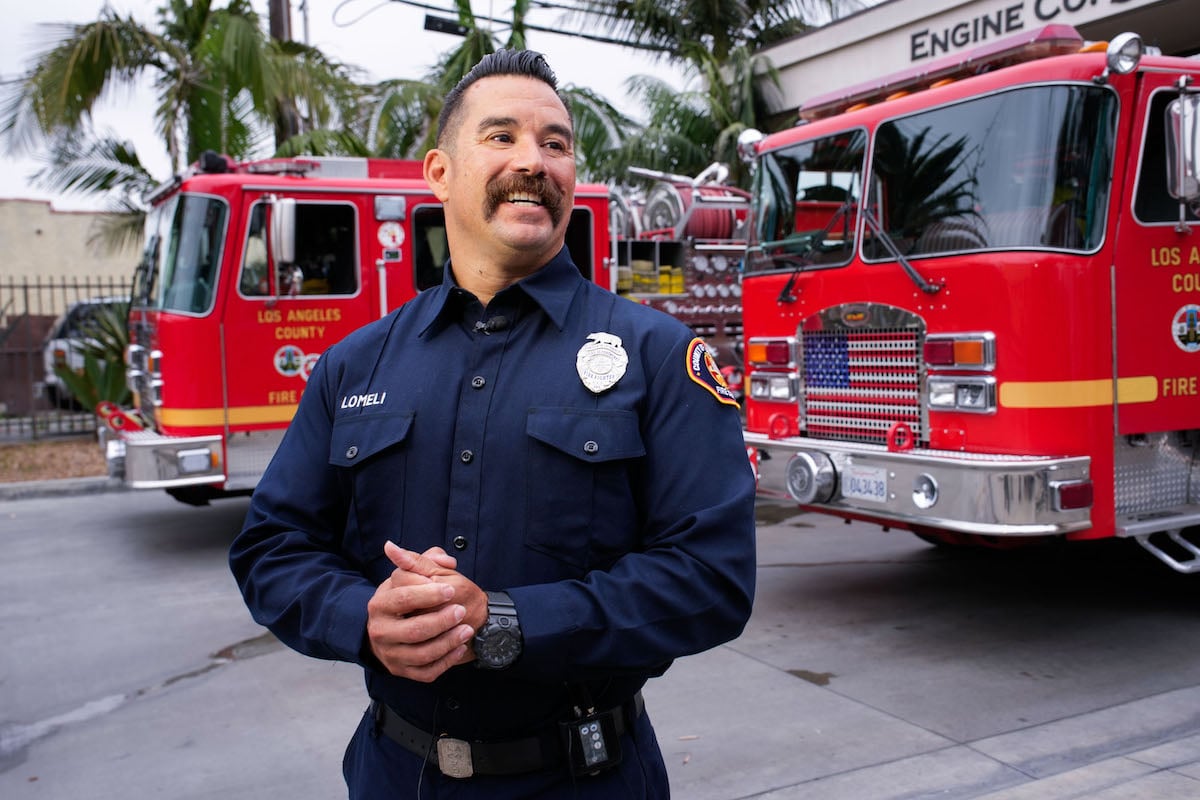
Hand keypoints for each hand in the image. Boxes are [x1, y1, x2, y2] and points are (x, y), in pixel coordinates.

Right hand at [365, 543, 476, 681]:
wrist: (394, 627)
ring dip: (448, 642)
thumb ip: (421, 561)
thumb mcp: (411, 576)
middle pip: (414, 630)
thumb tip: (416, 552)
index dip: (429, 594)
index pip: (404, 598)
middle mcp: (380, 631)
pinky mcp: (401, 671)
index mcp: (379, 604)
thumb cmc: (407, 596)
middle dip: (441, 620)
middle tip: (461, 611)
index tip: (450, 589)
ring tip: (466, 630)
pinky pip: (426, 672)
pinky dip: (446, 662)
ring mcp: (390, 653)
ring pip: (422, 654)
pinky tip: (459, 648)